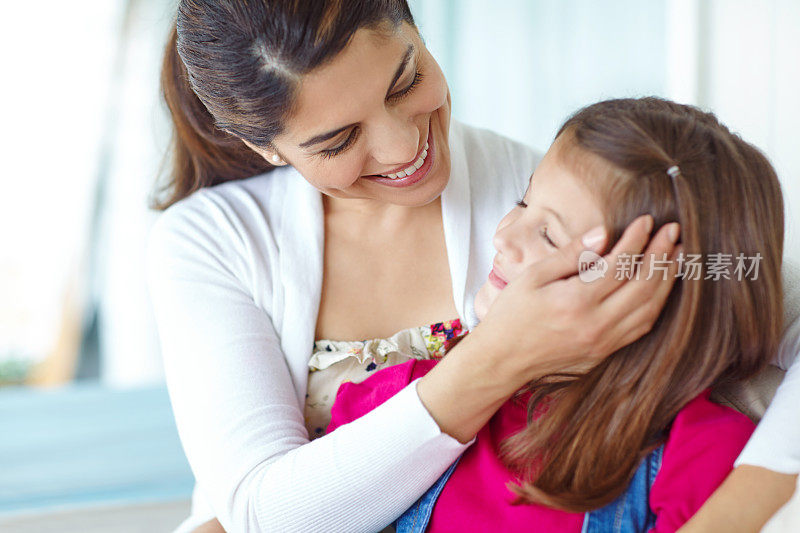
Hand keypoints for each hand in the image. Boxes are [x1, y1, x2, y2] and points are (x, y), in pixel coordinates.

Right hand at [471, 215, 680, 387]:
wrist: (502, 360)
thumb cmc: (512, 314)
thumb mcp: (532, 276)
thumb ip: (570, 254)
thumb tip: (603, 233)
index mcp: (576, 301)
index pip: (620, 264)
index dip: (638, 239)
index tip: (648, 220)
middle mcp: (596, 324)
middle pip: (643, 285)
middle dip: (662, 254)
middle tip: (673, 231)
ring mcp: (603, 342)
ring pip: (650, 309)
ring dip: (667, 280)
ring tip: (676, 255)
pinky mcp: (604, 354)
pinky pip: (640, 328)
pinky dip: (656, 305)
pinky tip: (660, 287)